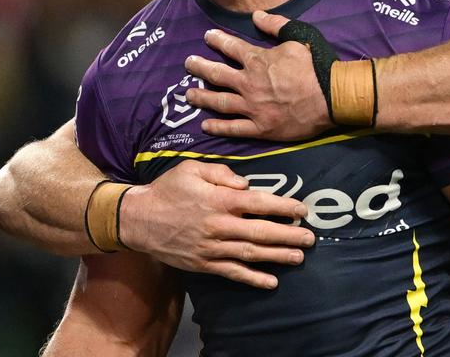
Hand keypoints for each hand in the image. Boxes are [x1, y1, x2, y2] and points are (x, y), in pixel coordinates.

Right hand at [118, 159, 314, 288]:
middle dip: (289, 235)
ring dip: (278, 257)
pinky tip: (271, 282)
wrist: (138, 219)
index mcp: (219, 200)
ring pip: (251, 254)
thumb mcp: (191, 168)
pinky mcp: (204, 264)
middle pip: (261, 232)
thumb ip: (221, 172)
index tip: (302, 210)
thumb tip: (246, 184)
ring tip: (299, 258)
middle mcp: (219, 225)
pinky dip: (252, 278)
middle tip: (310, 238)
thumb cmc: (167, 190)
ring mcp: (212, 248)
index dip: (284, 207)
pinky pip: (232, 273)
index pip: (259, 203)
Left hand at [183, 10, 331, 140]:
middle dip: (200, 67)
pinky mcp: (260, 128)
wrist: (332, 96)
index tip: (207, 37)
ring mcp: (253, 107)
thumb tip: (256, 15)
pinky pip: (234, 128)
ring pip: (220, 102)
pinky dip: (218, 127)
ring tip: (188, 95)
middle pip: (217, 74)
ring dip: (202, 97)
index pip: (231, 47)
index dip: (217, 40)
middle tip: (188, 64)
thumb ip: (275, 25)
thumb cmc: (316, 65)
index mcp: (258, 60)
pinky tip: (205, 126)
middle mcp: (249, 83)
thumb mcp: (298, 36)